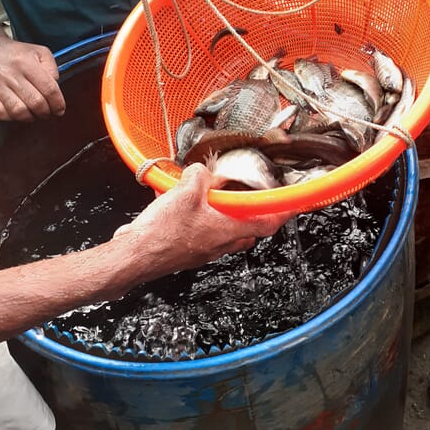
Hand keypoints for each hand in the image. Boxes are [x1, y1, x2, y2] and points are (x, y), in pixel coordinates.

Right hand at [0, 35, 64, 120]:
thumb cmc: (14, 53)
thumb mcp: (38, 52)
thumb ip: (51, 68)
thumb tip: (55, 85)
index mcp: (26, 62)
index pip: (49, 89)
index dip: (58, 103)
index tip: (59, 109)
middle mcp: (10, 74)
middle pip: (36, 103)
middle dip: (45, 112)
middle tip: (46, 113)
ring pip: (19, 111)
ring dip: (29, 117)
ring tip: (32, 113)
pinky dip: (9, 116)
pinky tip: (13, 112)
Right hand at [115, 163, 291, 274]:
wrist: (133, 257)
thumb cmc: (161, 233)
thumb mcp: (185, 193)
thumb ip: (200, 177)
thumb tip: (204, 172)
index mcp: (228, 229)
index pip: (268, 221)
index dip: (285, 211)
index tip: (296, 203)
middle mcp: (222, 243)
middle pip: (249, 226)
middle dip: (251, 209)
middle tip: (247, 192)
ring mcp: (206, 249)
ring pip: (227, 229)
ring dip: (224, 212)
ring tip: (208, 192)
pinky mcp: (190, 250)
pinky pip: (205, 231)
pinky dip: (201, 216)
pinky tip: (183, 202)